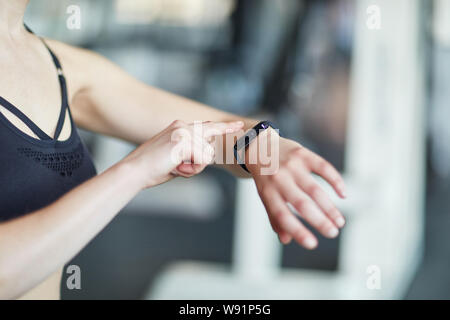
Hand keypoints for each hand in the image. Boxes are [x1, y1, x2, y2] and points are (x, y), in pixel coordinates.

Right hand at [125, 120, 243, 187]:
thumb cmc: (152, 168)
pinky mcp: (183, 141)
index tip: (239, 125)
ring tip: (173, 166)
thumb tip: (207, 153)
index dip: (225, 127)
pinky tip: (175, 167)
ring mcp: (183, 132)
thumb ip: (191, 152)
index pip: (208, 126)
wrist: (134, 171)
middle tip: (176, 167)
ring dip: (193, 168)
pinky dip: (190, 170)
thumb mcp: (176, 158)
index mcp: (179, 127)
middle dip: (198, 164)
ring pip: (207, 156)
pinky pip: (201, 161)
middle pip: (210, 148)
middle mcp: (182, 126)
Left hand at [247, 128, 346, 249]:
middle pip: (301, 203)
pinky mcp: (302, 154)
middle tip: (333, 233)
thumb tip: (287, 239)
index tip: (312, 244)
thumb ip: (275, 217)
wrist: (260, 147)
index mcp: (268, 192)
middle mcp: (279, 179)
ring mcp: (291, 165)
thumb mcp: (265, 196)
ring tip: (339, 222)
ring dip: (330, 207)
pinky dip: (335, 181)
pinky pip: (323, 167)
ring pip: (315, 189)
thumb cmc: (266, 178)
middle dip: (319, 221)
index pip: (282, 215)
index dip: (297, 231)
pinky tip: (343, 194)